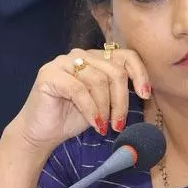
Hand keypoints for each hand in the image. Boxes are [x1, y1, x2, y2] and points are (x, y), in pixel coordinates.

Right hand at [9, 48, 151, 153]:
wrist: (42, 132)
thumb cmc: (73, 118)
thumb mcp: (103, 103)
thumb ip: (117, 91)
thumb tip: (145, 91)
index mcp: (95, 58)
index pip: (125, 56)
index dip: (139, 74)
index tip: (145, 95)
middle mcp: (80, 55)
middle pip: (115, 71)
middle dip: (121, 101)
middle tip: (119, 124)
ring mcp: (63, 62)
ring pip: (98, 81)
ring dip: (105, 109)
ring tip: (104, 126)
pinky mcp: (49, 74)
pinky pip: (79, 91)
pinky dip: (91, 111)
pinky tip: (95, 124)